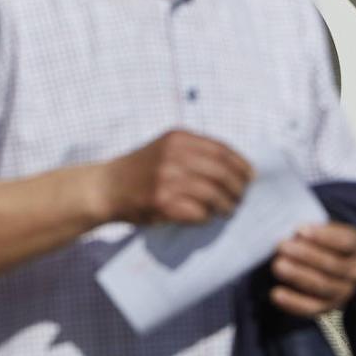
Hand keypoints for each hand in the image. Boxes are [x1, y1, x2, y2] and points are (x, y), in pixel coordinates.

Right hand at [97, 130, 252, 224]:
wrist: (105, 187)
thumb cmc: (140, 169)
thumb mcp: (165, 148)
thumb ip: (195, 152)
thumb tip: (238, 169)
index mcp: (177, 138)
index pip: (223, 151)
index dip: (242, 166)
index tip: (250, 178)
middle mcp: (173, 155)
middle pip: (224, 173)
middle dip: (238, 189)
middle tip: (239, 199)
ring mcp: (167, 179)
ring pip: (215, 195)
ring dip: (226, 206)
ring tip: (225, 210)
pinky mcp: (162, 203)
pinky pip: (199, 213)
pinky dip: (206, 217)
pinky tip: (204, 217)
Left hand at [271, 223, 355, 316]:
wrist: (319, 259)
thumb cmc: (314, 237)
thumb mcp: (316, 227)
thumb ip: (304, 229)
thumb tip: (284, 228)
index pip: (346, 242)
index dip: (324, 236)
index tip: (299, 230)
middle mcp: (355, 270)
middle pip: (334, 265)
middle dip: (306, 256)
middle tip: (281, 246)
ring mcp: (343, 291)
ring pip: (324, 286)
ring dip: (299, 276)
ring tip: (278, 265)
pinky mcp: (326, 306)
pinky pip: (312, 307)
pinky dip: (293, 302)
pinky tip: (276, 294)